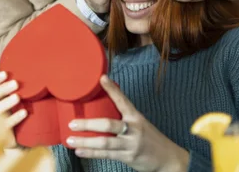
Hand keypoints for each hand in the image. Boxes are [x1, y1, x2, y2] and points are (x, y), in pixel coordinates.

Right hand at [0, 71, 27, 147]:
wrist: (0, 140)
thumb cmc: (0, 113)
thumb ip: (0, 90)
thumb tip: (14, 73)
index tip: (6, 74)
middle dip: (1, 90)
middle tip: (15, 84)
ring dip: (5, 103)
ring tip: (18, 97)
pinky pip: (5, 125)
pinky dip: (15, 118)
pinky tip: (24, 112)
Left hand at [66, 76, 188, 171]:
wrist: (168, 159)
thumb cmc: (151, 139)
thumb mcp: (141, 123)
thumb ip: (125, 116)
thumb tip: (104, 104)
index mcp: (136, 117)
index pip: (123, 101)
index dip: (112, 90)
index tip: (102, 78)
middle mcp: (133, 130)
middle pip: (108, 125)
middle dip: (89, 124)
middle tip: (73, 123)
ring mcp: (130, 144)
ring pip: (105, 143)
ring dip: (86, 141)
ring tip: (70, 139)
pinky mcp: (128, 157)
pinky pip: (106, 155)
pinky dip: (91, 153)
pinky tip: (80, 151)